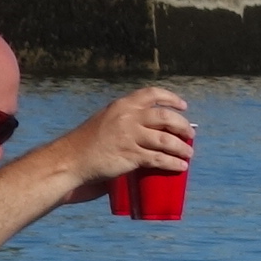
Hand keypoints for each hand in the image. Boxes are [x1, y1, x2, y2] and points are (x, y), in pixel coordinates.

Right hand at [55, 87, 191, 200]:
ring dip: (182, 147)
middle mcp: (127, 117)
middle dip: (182, 125)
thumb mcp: (106, 121)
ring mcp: (130, 136)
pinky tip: (180, 167)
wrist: (69, 160)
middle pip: (165, 116)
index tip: (183, 106)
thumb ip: (126, 121)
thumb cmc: (86, 144)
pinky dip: (173, 163)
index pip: (152, 94)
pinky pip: (159, 159)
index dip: (170, 98)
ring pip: (166, 139)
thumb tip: (150, 129)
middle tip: (191, 135)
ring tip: (189, 154)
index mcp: (121, 105)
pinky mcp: (130, 155)